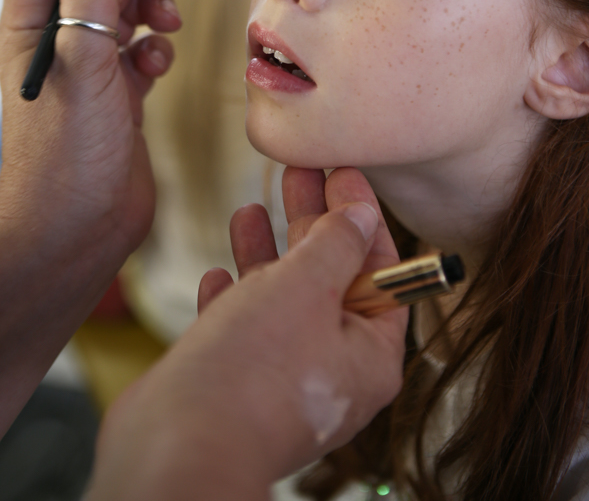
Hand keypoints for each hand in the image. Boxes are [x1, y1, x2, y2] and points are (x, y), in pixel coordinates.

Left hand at [0, 0, 201, 424]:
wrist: (73, 232)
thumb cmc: (61, 159)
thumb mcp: (80, 62)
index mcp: (29, 26)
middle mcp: (57, 41)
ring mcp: (89, 68)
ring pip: (125, 11)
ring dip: (154, 7)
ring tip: (170, 23)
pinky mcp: (118, 95)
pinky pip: (142, 51)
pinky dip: (157, 49)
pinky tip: (158, 67)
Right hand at [89, 169, 406, 500]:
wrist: (177, 447)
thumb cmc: (253, 372)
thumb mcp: (307, 285)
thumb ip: (336, 243)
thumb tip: (362, 213)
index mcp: (370, 353)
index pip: (381, 269)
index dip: (361, 215)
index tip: (341, 172)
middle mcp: (332, 369)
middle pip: (330, 278)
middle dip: (309, 221)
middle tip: (296, 172)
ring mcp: (283, 380)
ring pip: (281, 300)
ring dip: (265, 253)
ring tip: (248, 210)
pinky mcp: (237, 387)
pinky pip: (241, 331)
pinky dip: (231, 298)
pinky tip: (216, 276)